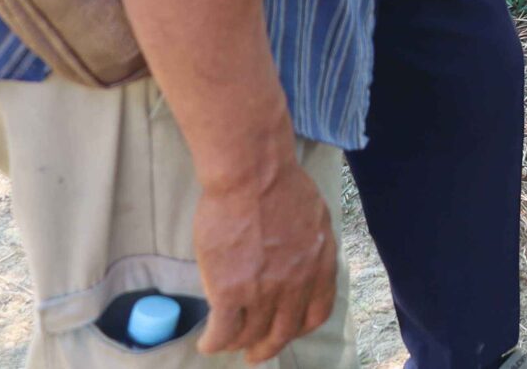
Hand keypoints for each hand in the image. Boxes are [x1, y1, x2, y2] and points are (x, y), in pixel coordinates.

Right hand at [193, 150, 338, 362]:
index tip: (289, 330)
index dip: (300, 328)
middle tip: (255, 354)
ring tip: (227, 343)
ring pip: (250, 335)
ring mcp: (263, 291)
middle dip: (267, 348)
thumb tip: (304, 263)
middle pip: (282, 332)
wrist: (253, 175)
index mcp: (319, 266)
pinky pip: (222, 332)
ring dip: (238, 344)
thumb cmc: (282, 185)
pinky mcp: (229, 292)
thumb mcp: (316, 218)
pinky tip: (207, 343)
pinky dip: (214, 343)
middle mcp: (295, 285)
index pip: (316, 313)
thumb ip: (312, 247)